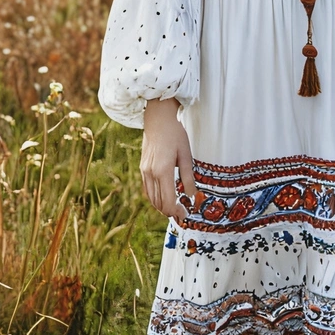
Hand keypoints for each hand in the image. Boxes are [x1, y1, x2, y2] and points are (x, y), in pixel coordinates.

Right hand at [140, 98, 196, 222]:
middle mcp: (151, 173)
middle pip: (158, 203)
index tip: (185, 214)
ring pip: (151, 198)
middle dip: (170, 211)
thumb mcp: (186, 155)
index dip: (176, 211)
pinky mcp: (142, 167)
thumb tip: (192, 196)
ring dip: (161, 206)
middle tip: (181, 214)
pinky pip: (147, 189)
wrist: (158, 119)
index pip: (168, 201)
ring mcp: (144, 171)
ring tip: (173, 208)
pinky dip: (155, 197)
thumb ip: (188, 177)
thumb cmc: (175, 134)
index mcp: (163, 171)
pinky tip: (163, 197)